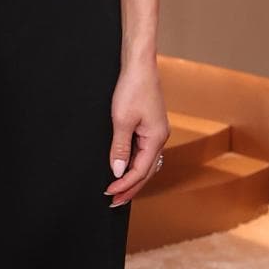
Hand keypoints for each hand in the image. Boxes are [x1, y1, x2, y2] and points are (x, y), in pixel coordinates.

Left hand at [105, 60, 167, 207]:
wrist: (139, 66)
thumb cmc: (132, 88)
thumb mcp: (121, 120)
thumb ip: (119, 148)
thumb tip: (116, 171)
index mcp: (156, 138)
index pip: (140, 171)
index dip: (124, 185)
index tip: (109, 194)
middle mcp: (160, 138)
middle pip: (146, 172)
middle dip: (130, 188)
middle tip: (114, 202)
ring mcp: (156, 132)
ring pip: (145, 163)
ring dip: (132, 178)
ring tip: (118, 191)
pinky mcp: (150, 127)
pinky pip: (143, 152)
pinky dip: (133, 164)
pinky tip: (124, 169)